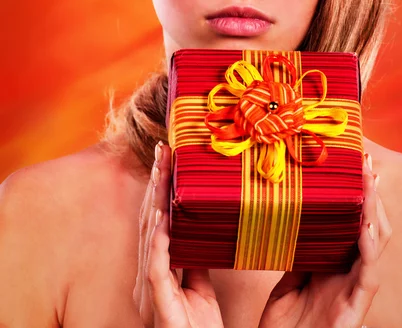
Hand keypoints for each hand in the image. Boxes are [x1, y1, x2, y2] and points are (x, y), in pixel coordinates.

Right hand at [133, 141, 223, 327]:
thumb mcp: (199, 287)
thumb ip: (194, 260)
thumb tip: (200, 230)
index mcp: (158, 268)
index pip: (158, 219)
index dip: (161, 188)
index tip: (167, 158)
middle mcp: (148, 274)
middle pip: (150, 219)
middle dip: (156, 183)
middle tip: (162, 150)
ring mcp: (149, 289)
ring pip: (150, 236)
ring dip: (156, 200)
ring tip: (161, 170)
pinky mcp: (157, 305)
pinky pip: (155, 268)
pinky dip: (158, 241)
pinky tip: (162, 218)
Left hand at [259, 152, 390, 327]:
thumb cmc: (286, 325)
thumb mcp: (287, 282)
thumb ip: (297, 255)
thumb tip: (290, 222)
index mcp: (336, 264)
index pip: (353, 223)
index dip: (357, 195)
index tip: (352, 165)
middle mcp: (350, 273)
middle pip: (371, 226)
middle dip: (372, 195)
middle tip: (366, 164)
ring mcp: (355, 289)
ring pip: (376, 244)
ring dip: (375, 213)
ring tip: (370, 184)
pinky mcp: (356, 307)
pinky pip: (368, 275)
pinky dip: (369, 249)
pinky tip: (367, 227)